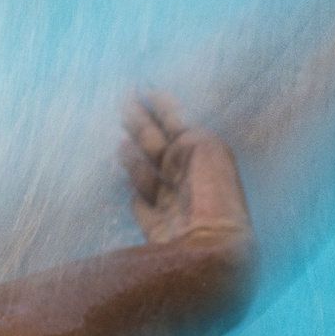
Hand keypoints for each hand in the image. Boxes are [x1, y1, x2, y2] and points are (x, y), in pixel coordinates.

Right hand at [120, 91, 250, 246]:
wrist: (214, 248)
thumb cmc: (215, 197)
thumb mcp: (204, 148)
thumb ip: (184, 130)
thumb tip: (165, 117)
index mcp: (203, 154)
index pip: (178, 123)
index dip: (162, 106)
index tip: (145, 87)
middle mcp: (190, 177)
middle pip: (160, 144)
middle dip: (142, 122)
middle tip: (124, 100)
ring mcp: (174, 203)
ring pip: (149, 172)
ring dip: (134, 154)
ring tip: (119, 138)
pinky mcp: (159, 229)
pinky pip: (142, 206)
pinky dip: (135, 190)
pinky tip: (128, 183)